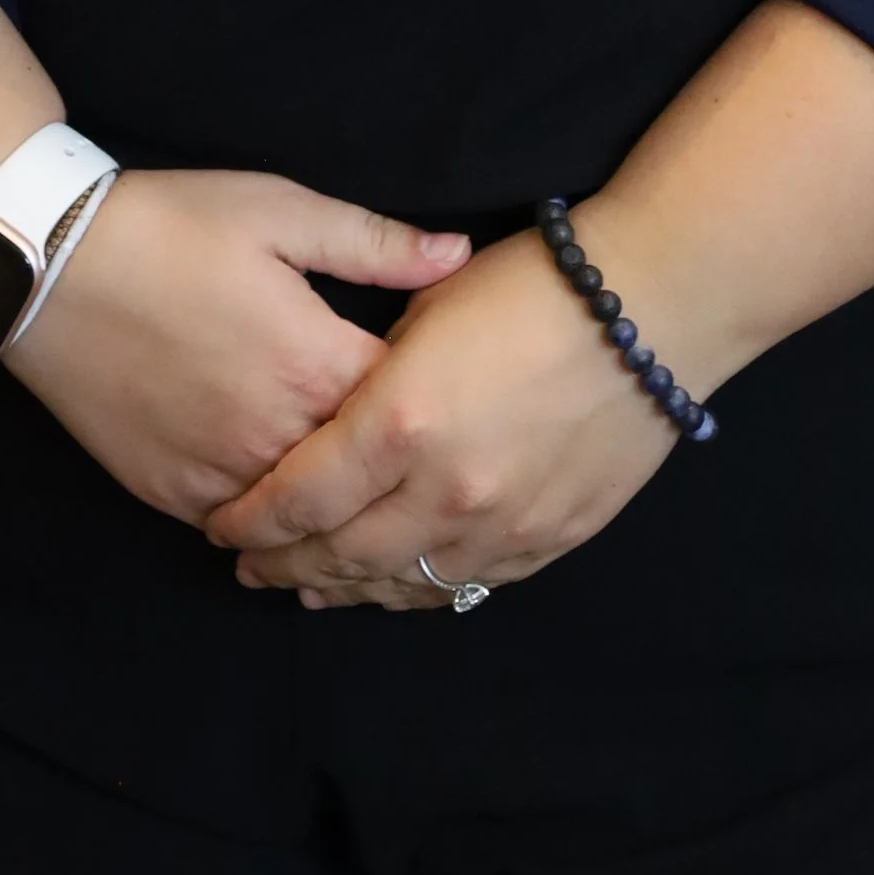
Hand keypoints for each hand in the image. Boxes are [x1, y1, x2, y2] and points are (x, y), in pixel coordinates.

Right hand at [0, 169, 470, 525]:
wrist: (46, 263)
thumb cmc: (170, 225)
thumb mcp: (280, 210)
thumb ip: (375, 243)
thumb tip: (461, 255)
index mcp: (315, 364)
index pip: (412, 408)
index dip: (436, 398)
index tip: (449, 387)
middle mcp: (276, 436)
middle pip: (364, 476)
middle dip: (391, 464)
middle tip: (417, 448)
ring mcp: (220, 475)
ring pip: (304, 517)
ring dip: (331, 500)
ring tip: (361, 485)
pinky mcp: (170, 494)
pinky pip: (240, 527)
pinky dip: (267, 518)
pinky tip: (286, 498)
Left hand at [201, 212, 690, 608]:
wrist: (653, 305)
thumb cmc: (530, 284)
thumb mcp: (426, 308)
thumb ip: (372, 372)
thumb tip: (335, 413)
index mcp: (400, 422)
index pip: (298, 496)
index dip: (250, 520)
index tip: (220, 525)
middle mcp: (444, 490)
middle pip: (339, 553)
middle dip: (282, 563)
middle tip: (247, 566)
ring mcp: (502, 525)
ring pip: (401, 583)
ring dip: (344, 588)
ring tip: (307, 584)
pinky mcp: (550, 540)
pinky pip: (466, 585)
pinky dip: (418, 590)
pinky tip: (393, 585)